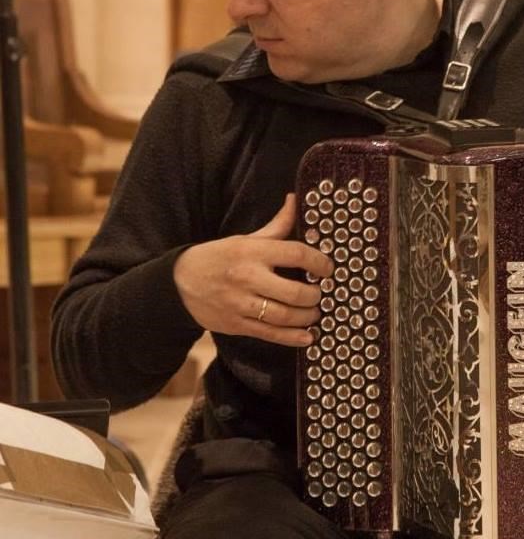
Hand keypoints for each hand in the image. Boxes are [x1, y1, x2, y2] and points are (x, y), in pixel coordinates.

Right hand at [174, 193, 332, 346]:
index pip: (295, 254)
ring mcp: (241, 304)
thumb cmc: (219, 257)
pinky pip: (270, 334)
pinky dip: (292, 338)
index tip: (329, 268)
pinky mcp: (237, 325)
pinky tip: (308, 337)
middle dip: (315, 295)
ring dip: (307, 317)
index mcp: (252, 252)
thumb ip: (276, 225)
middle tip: (321, 294)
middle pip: (293, 292)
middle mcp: (248, 278)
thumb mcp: (246, 239)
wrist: (179, 283)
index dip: (318, 262)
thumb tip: (297, 200)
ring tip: (315, 313)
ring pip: (284, 316)